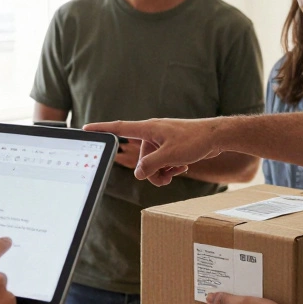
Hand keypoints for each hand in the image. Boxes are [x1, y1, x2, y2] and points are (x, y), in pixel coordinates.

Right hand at [85, 118, 217, 184]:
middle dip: (151, 171)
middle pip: (139, 159)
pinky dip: (169, 168)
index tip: (86, 128)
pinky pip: (162, 163)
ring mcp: (161, 141)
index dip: (102, 129)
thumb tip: (138, 173)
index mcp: (148, 129)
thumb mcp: (170, 156)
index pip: (120, 128)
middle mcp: (152, 134)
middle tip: (166, 175)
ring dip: (162, 172)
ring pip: (151, 164)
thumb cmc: (194, 140)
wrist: (216, 137)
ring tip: (176, 171)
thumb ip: (150, 166)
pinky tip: (181, 167)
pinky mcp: (170, 147)